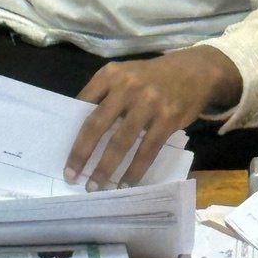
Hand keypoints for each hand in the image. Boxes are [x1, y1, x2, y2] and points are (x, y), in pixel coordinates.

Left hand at [63, 47, 241, 189]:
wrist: (192, 71)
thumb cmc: (150, 77)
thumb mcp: (123, 74)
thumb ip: (104, 95)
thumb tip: (82, 128)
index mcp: (110, 74)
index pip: (83, 104)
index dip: (72, 129)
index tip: (64, 152)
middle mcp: (126, 87)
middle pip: (97, 124)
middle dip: (82, 153)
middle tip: (71, 176)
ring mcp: (148, 103)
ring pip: (121, 142)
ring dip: (106, 168)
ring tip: (95, 187)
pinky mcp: (167, 120)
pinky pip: (147, 150)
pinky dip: (135, 170)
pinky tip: (126, 183)